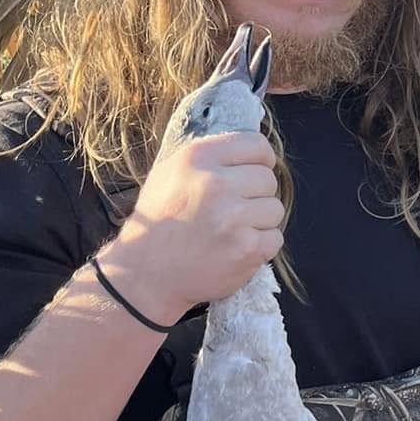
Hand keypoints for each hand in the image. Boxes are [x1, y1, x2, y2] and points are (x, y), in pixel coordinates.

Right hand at [99, 131, 284, 320]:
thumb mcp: (170, 173)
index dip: (261, 161)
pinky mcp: (246, 248)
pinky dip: (260, 246)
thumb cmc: (159, 222)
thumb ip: (210, 158)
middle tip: (233, 211)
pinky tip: (235, 249)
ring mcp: (233, 218)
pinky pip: (275, 238)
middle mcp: (216, 184)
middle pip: (268, 179)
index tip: (254, 173)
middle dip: (256, 195)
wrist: (144, 275)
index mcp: (198, 158)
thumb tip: (252, 152)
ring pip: (275, 209)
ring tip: (231, 231)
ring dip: (259, 222)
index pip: (256, 145)